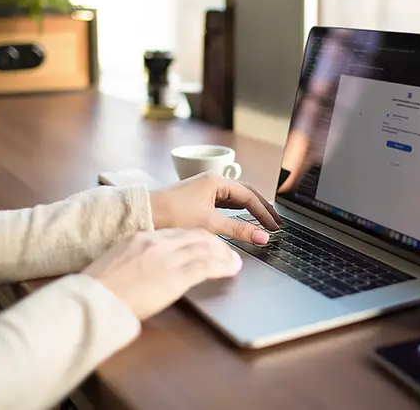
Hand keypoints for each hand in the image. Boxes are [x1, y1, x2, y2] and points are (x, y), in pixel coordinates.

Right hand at [83, 228, 241, 319]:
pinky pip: (208, 266)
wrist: (94, 299)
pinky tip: (232, 269)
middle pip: (196, 235)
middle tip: (225, 250)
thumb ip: (133, 261)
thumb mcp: (115, 264)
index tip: (202, 243)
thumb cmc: (98, 290)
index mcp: (141, 237)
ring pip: (206, 248)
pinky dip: (224, 266)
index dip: (195, 237)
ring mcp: (168, 258)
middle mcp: (158, 242)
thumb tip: (142, 269)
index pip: (177, 232)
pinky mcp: (177, 276)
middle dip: (214, 243)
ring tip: (233, 260)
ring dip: (224, 254)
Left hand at [149, 172, 281, 244]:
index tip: (275, 227)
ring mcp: (205, 189)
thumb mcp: (209, 224)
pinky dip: (236, 212)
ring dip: (249, 210)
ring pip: (235, 199)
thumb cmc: (173, 214)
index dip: (265, 213)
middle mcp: (212, 182)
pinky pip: (224, 203)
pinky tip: (240, 221)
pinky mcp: (198, 199)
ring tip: (262, 223)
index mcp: (217, 182)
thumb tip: (262, 236)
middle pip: (245, 194)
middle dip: (261, 209)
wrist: (144, 213)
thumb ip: (238, 230)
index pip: (250, 196)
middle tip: (275, 224)